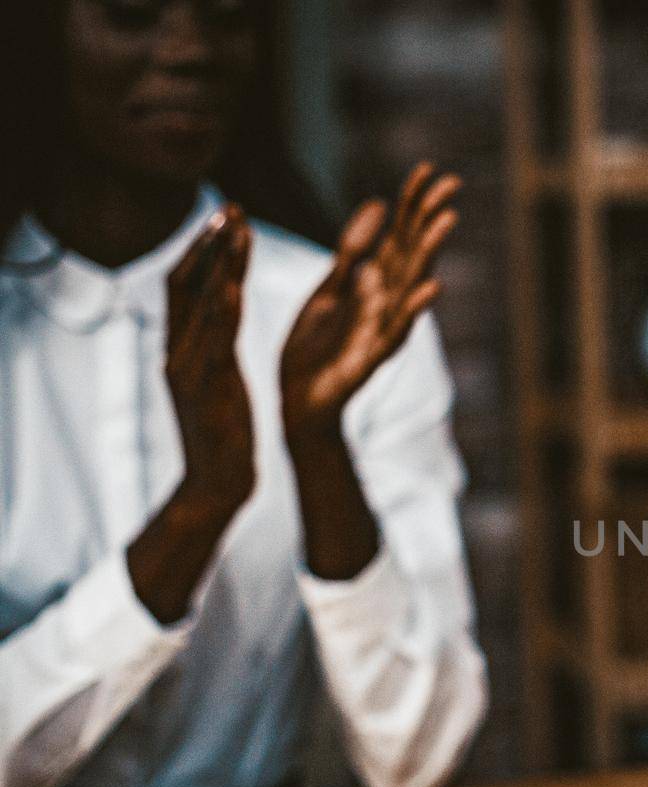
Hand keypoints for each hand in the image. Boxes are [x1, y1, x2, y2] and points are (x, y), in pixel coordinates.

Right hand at [165, 203, 255, 512]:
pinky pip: (211, 341)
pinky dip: (220, 309)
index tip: (228, 219)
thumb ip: (218, 341)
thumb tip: (225, 306)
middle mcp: (178, 350)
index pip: (185, 285)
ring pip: (196, 303)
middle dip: (208, 244)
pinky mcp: (205, 387)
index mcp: (182, 347)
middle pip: (184, 282)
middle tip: (232, 210)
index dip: (203, 250)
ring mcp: (188, 367)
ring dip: (217, 263)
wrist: (217, 484)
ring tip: (237, 229)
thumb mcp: (219, 377)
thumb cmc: (226, 432)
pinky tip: (233, 284)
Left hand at [280, 162, 459, 442]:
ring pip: (411, 282)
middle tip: (451, 184)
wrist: (298, 402)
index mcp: (373, 282)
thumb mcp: (330, 287)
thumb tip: (380, 204)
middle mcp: (386, 301)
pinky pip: (397, 329)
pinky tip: (431, 286)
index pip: (398, 233)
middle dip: (429, 216)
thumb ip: (354, 249)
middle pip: (412, 250)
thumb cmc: (316, 349)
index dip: (411, 202)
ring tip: (447, 220)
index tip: (426, 169)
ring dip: (431, 251)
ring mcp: (382, 327)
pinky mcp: (371, 355)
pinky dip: (415, 308)